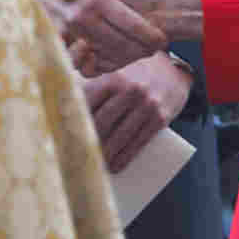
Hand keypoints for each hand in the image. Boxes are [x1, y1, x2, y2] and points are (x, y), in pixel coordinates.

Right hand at [6, 0, 165, 67]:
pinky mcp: (56, 41)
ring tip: (135, 54)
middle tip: (154, 51)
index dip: (151, 36)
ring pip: (104, 57)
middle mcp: (81, 16)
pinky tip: (108, 55)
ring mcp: (67, 32)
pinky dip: (97, 62)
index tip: (163, 40)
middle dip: (141, 51)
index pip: (133, 25)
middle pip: (121, 46)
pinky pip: (82, 62)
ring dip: (123, 59)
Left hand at [82, 54, 191, 172]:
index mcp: (115, 77)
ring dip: (106, 153)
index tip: (64, 133)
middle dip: (89, 140)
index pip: (89, 100)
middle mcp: (131, 90)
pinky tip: (115, 166)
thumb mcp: (119, 74)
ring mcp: (147, 105)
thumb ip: (99, 87)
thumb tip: (72, 110)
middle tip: (77, 154)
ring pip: (120, 135)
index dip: (76, 118)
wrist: (173, 72)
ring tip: (95, 165)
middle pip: (103, 121)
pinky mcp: (160, 118)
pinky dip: (125, 157)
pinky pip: (139, 142)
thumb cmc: (138, 76)